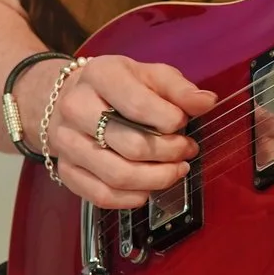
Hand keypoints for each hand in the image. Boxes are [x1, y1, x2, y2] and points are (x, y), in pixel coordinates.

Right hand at [30, 54, 218, 210]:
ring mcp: (66, 142)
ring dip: (156, 180)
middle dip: (170, 153)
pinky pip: (100, 195)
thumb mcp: (149, 75)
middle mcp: (76, 108)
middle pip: (132, 146)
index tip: (183, 123)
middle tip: (187, 150)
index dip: (171, 121)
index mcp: (100, 76)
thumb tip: (207, 102)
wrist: (68, 98)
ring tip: (176, 171)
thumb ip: (179, 89)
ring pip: (118, 175)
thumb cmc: (118, 87)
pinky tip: (148, 189)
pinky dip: (131, 199)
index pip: (140, 106)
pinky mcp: (66, 170)